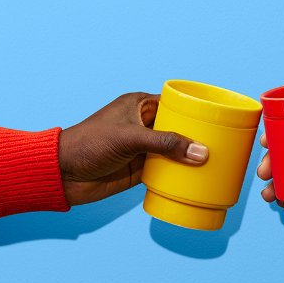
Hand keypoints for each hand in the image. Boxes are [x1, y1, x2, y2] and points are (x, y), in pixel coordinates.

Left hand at [59, 92, 207, 204]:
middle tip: (221, 144)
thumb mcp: (131, 138)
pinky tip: (196, 179)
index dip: (194, 110)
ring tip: (215, 162)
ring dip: (189, 157)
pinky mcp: (140, 169)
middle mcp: (143, 125)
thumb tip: (201, 153)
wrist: (62, 174)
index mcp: (139, 106)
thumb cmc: (89, 144)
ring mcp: (142, 148)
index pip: (174, 103)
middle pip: (178, 129)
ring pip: (173, 151)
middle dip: (196, 137)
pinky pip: (165, 171)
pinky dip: (179, 174)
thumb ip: (166, 144)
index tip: (217, 118)